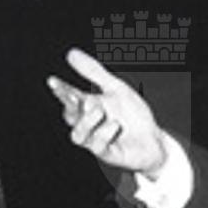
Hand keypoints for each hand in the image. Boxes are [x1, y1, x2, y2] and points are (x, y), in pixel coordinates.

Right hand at [49, 50, 170, 179]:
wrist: (154, 140)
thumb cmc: (134, 116)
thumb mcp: (116, 88)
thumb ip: (94, 72)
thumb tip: (71, 53)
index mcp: (90, 106)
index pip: (69, 97)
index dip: (60, 90)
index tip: (53, 81)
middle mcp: (90, 124)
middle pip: (69, 116)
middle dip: (69, 105)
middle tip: (75, 96)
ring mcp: (97, 140)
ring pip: (77, 135)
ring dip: (86, 122)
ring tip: (99, 111)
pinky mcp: (107, 153)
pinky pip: (97, 146)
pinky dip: (104, 133)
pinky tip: (115, 125)